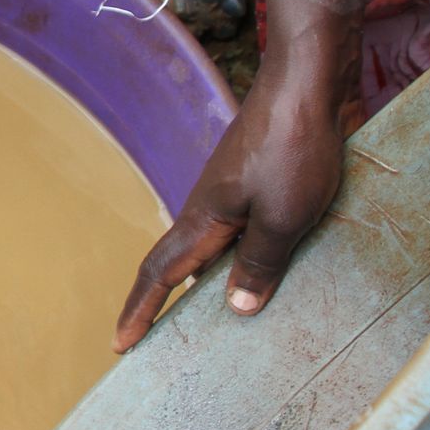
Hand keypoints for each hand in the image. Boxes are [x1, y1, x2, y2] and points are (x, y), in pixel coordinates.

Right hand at [114, 66, 345, 351]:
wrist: (309, 85)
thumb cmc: (293, 149)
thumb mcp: (282, 216)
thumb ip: (260, 262)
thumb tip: (236, 308)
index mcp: (205, 218)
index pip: (161, 273)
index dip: (140, 311)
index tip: (120, 344)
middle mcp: (211, 207)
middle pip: (181, 264)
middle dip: (165, 304)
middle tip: (163, 343)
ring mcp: (236, 192)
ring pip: (215, 249)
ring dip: (212, 283)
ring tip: (224, 321)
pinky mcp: (262, 180)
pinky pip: (244, 231)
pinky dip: (245, 259)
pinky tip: (270, 269)